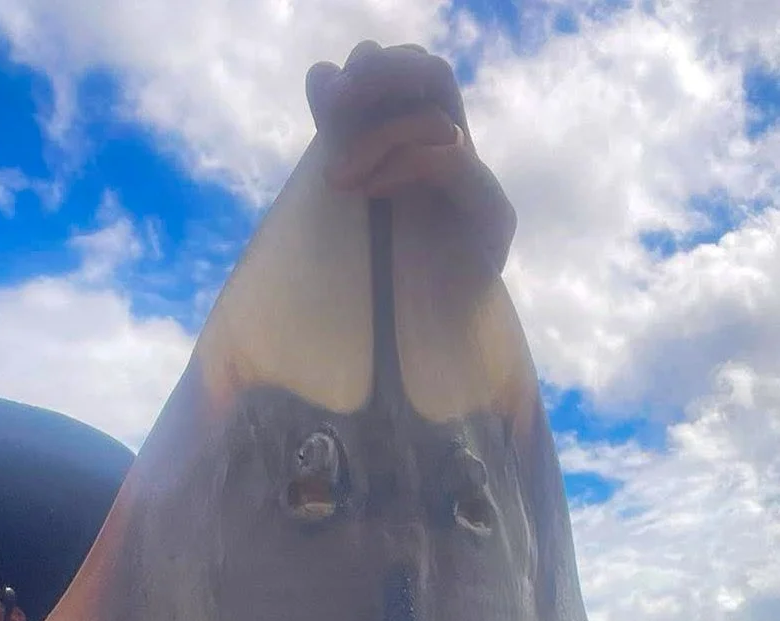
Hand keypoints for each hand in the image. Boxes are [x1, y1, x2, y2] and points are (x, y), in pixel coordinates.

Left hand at [305, 41, 516, 275]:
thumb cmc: (374, 285)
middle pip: (435, 76)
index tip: (323, 86)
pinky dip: (399, 163)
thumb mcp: (350, 197)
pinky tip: (365, 190)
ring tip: (335, 177)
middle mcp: (456, 160)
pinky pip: (447, 159)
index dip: (371, 69)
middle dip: (380, 75)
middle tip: (334, 101)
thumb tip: (322, 70)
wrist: (409, 357)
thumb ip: (340, 136)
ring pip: (437, 117)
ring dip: (376, 134)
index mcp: (421, 150)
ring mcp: (478, 187)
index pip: (411, 77)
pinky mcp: (492, 219)